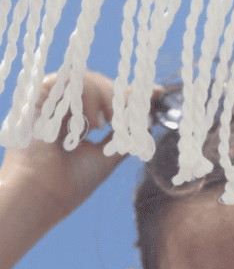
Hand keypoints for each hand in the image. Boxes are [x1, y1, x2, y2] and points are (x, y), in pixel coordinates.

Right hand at [0, 71, 162, 220]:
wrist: (46, 192)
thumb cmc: (74, 181)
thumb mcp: (108, 157)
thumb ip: (125, 137)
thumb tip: (146, 120)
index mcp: (77, 120)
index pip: (107, 96)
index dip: (131, 93)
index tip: (158, 93)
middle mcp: (64, 107)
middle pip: (99, 81)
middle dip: (120, 97)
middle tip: (123, 120)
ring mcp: (53, 100)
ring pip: (86, 76)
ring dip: (104, 97)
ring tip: (102, 126)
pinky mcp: (41, 95)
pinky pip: (70, 77)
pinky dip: (86, 96)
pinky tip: (88, 123)